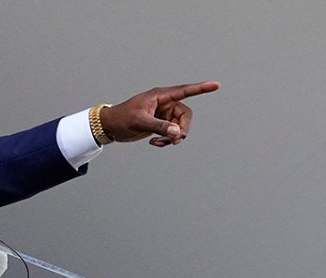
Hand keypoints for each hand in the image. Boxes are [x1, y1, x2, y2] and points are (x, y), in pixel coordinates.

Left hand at [99, 81, 220, 146]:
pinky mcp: (160, 124)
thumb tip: (178, 132)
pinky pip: (172, 132)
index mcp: (160, 96)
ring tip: (158, 143)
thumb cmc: (121, 118)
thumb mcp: (140, 122)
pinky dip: (167, 140)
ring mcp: (163, 114)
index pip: (185, 91)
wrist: (109, 126)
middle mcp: (165, 103)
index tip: (216, 85)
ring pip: (179, 126)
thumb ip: (159, 126)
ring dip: (173, 137)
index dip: (201, 88)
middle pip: (185, 115)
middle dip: (182, 129)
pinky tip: (154, 143)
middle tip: (173, 141)